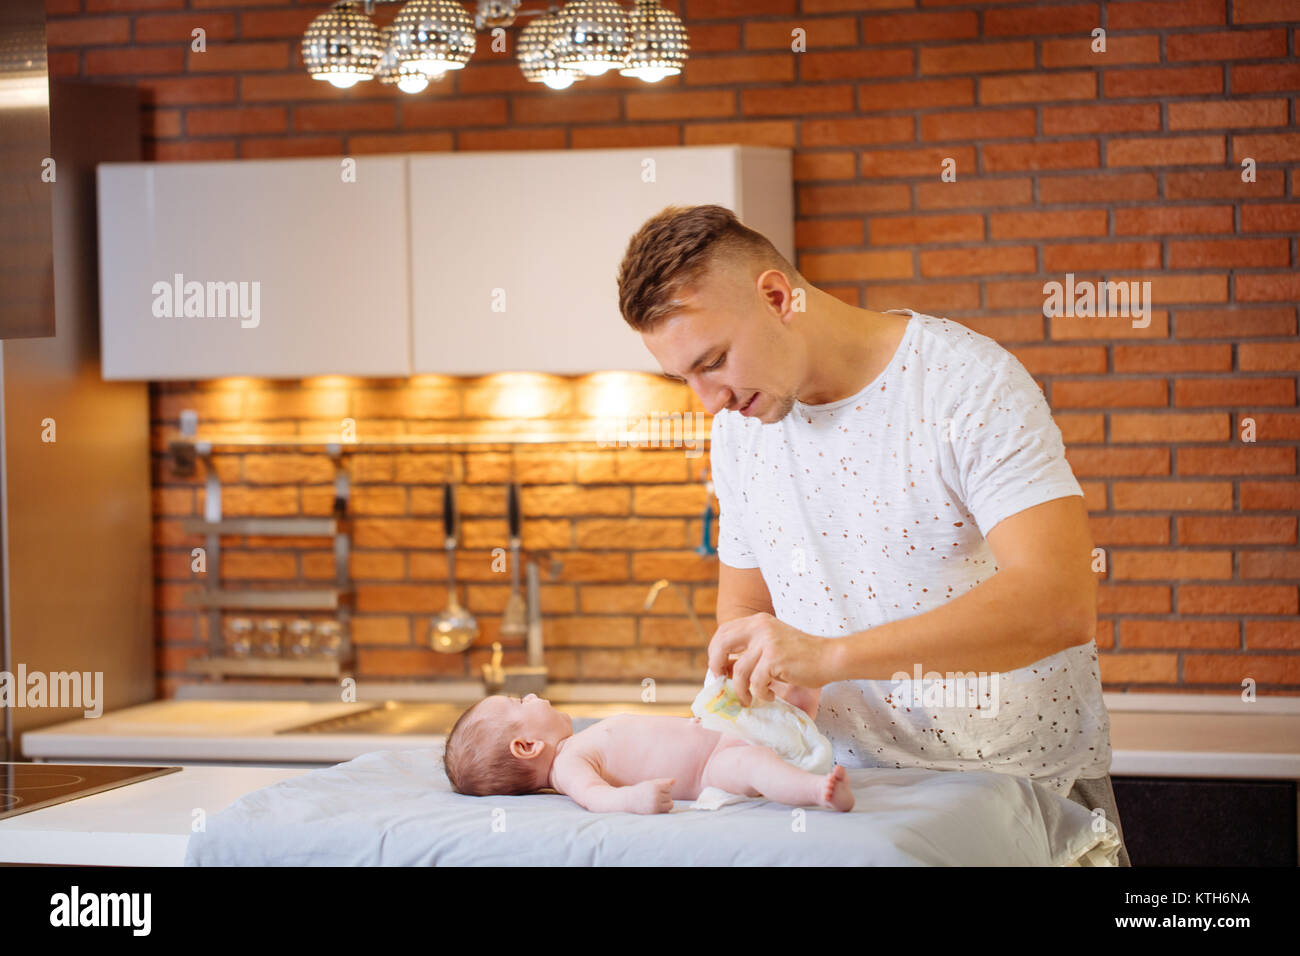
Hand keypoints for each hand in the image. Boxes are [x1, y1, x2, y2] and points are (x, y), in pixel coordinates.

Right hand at [626, 778, 674, 813]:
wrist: (629, 801)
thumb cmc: (641, 790)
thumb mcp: (650, 784)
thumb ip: (663, 781)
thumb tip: (674, 780)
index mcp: (654, 787)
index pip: (668, 787)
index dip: (664, 788)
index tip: (657, 789)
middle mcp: (655, 796)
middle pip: (669, 796)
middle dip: (664, 795)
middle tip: (655, 796)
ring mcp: (655, 805)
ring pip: (670, 804)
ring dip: (666, 803)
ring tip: (658, 801)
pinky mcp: (655, 813)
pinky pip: (666, 811)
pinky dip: (664, 809)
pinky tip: (657, 807)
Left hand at [707, 612, 831, 706]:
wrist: (829, 658)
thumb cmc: (801, 656)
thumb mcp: (772, 643)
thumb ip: (750, 650)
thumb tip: (723, 669)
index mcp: (757, 621)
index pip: (723, 631)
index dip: (715, 651)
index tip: (718, 669)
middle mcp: (759, 627)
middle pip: (722, 644)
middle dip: (716, 665)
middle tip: (722, 682)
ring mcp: (767, 642)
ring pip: (738, 671)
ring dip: (741, 690)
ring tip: (750, 698)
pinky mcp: (774, 659)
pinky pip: (755, 682)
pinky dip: (759, 693)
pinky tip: (769, 695)